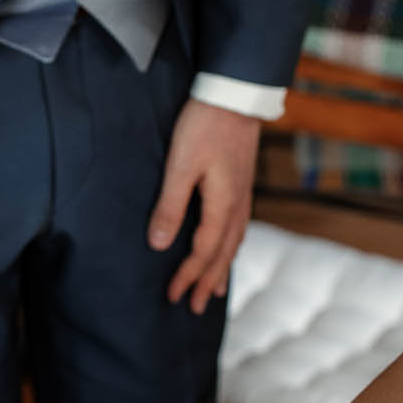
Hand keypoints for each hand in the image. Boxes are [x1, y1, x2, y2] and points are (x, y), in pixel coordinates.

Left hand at [148, 99, 260, 312]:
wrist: (234, 94)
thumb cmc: (204, 126)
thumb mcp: (181, 166)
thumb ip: (171, 206)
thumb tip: (160, 244)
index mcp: (223, 206)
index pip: (203, 253)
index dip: (188, 277)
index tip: (172, 296)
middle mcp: (238, 206)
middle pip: (223, 255)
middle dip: (207, 283)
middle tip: (195, 308)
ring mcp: (243, 196)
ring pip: (233, 243)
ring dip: (221, 269)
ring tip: (215, 291)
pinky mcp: (242, 185)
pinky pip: (238, 228)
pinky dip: (230, 247)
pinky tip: (227, 248)